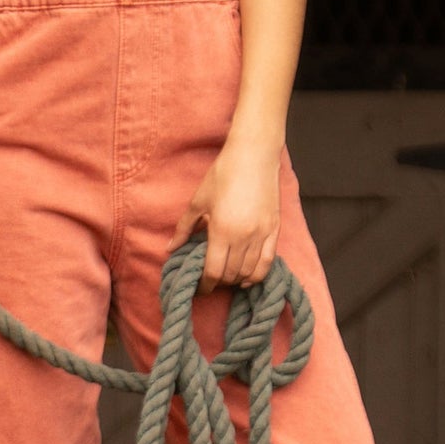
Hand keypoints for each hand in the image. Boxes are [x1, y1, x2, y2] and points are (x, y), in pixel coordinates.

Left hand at [169, 141, 281, 292]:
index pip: (213, 271)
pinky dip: (257, 275)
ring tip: (226, 277)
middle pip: (231, 274)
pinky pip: (267, 262)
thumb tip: (170, 249)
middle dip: (219, 281)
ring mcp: (262, 234)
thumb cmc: (223, 175)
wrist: (253, 156)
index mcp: (222, 231)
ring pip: (249, 272)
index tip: (200, 287)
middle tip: (210, 279)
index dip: (205, 285)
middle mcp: (244, 237)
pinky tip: (247, 279)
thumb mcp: (198, 201)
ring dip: (236, 279)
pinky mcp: (274, 230)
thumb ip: (184, 228)